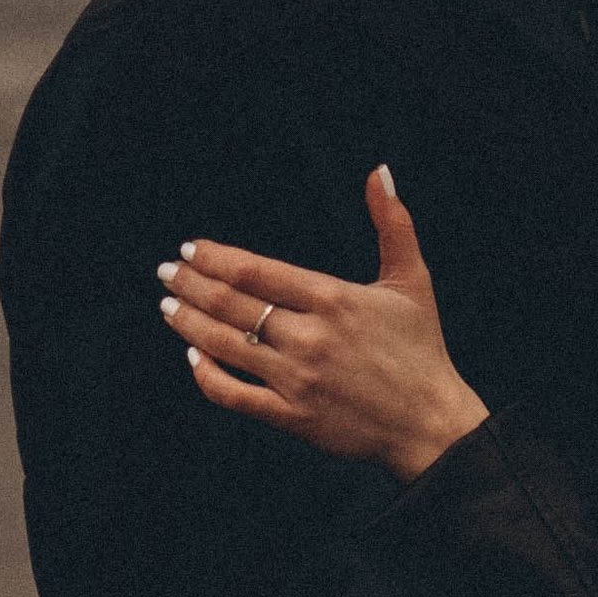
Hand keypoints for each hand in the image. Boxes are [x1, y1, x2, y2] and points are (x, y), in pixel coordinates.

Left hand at [159, 169, 485, 479]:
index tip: (191, 249)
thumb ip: (393, 223)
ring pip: (224, 345)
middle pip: (230, 304)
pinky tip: (193, 357)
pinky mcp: (293, 417)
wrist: (431, 424)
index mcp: (333, 299)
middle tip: (166, 272)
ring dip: (188, 322)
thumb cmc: (421, 350)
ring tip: (168, 306)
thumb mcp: (413, 280)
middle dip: (190, 284)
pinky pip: (234, 395)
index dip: (215, 258)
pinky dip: (206, 375)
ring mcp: (298, 379)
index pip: (255, 271)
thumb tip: (377, 172)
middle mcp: (310, 337)